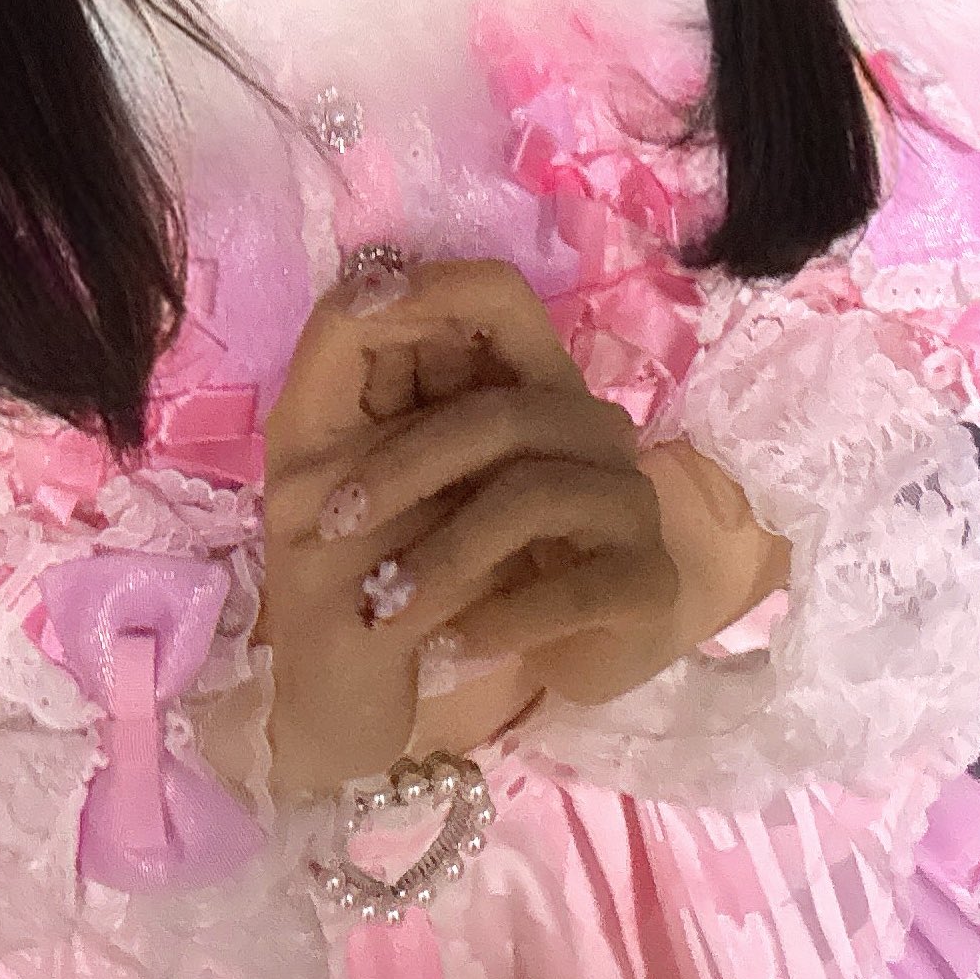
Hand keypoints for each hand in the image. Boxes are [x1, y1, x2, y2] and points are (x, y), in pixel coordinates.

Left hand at [258, 259, 787, 797]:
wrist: (458, 690)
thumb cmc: (401, 566)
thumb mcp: (349, 471)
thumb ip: (360, 376)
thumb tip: (368, 288)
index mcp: (514, 382)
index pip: (497, 298)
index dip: (433, 292)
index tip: (361, 314)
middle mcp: (585, 424)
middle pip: (503, 407)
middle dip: (404, 466)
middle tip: (333, 524)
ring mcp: (625, 501)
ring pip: (528, 494)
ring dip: (441, 557)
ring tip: (386, 606)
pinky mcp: (646, 580)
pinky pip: (571, 587)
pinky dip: (497, 618)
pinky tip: (451, 645)